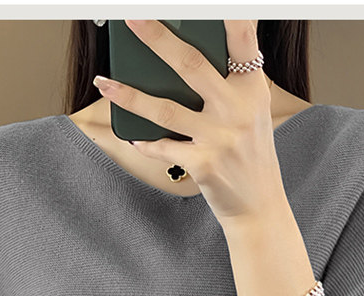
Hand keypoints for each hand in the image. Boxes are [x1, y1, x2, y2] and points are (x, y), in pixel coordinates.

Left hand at [92, 19, 285, 225]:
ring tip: (104, 83)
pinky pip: (164, 146)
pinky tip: (132, 134)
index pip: (242, 42)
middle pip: (192, 65)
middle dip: (157, 38)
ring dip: (130, 95)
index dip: (227, 15)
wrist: (259, 206)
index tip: (206, 2)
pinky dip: (145, 141)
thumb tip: (189, 55)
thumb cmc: (250, 157)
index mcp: (252, 91)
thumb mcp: (254, 113)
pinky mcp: (203, 163)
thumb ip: (232, 84)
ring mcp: (219, 137)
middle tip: (133, 19)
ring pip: (166, 108)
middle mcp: (237, 110)